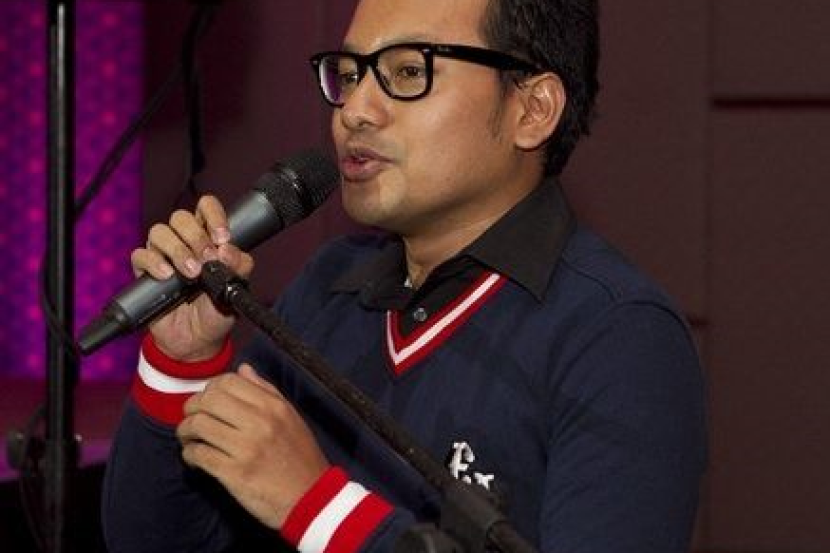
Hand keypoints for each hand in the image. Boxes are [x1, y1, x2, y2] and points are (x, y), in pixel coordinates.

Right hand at [130, 195, 253, 360]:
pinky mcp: (145, 273)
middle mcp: (185, 242)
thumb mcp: (235, 290)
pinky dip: (154, 262)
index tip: (222, 237)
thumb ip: (239, 267)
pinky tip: (168, 276)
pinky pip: (140, 255)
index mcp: (209, 239)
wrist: (197, 341)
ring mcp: (163, 256)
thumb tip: (226, 249)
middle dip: (196, 237)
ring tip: (191, 273)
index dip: (213, 214)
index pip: (206, 207)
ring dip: (178, 250)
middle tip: (207, 259)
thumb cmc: (216, 312)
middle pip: (181, 217)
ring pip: (159, 232)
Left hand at [177, 364, 329, 528]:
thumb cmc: (301, 458)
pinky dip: (189, 455)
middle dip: (192, 408)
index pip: (229, 381)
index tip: (208, 402)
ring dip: (186, 432)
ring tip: (190, 440)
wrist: (311, 498)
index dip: (211, 389)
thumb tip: (243, 370)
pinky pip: (198, 454)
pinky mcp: (234, 473)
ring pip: (198, 425)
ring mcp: (246, 448)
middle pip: (208, 400)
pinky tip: (195, 459)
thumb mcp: (291, 418)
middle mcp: (259, 422)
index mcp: (273, 406)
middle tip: (192, 419)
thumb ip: (267, 391)